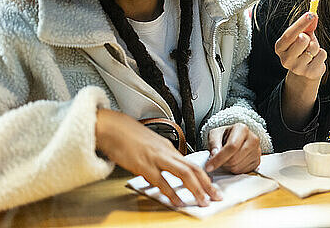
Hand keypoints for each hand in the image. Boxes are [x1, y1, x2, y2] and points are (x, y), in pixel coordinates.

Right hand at [95, 109, 221, 206]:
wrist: (113, 127)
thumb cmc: (128, 135)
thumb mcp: (151, 145)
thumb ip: (161, 157)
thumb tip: (167, 169)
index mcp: (169, 149)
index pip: (193, 164)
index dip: (205, 177)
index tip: (212, 188)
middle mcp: (166, 152)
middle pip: (193, 169)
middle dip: (207, 184)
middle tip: (216, 196)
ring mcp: (156, 158)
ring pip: (184, 173)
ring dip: (196, 189)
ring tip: (204, 201)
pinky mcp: (143, 165)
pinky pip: (161, 181)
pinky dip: (171, 193)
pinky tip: (178, 201)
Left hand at [205, 123, 260, 173]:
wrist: (235, 138)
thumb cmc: (225, 136)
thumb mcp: (215, 134)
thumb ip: (213, 143)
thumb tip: (215, 154)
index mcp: (242, 129)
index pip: (232, 147)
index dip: (219, 158)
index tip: (208, 166)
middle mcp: (253, 139)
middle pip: (235, 159)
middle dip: (223, 163)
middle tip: (218, 159)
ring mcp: (257, 151)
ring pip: (238, 167)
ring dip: (228, 167)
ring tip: (226, 159)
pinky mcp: (257, 161)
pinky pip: (243, 172)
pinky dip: (235, 170)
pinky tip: (233, 162)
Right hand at [275, 12, 325, 81]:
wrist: (306, 69)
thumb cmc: (302, 48)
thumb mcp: (302, 35)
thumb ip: (306, 26)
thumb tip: (313, 16)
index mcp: (280, 47)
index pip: (289, 34)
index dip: (301, 23)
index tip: (311, 14)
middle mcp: (285, 59)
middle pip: (301, 41)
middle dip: (308, 37)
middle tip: (307, 39)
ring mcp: (297, 68)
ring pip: (313, 48)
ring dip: (316, 46)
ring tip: (311, 50)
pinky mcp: (309, 73)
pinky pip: (322, 55)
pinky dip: (321, 53)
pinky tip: (316, 58)